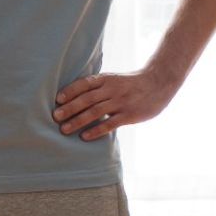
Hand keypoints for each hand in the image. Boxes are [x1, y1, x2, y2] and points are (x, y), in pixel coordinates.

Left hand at [53, 67, 178, 139]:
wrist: (160, 82)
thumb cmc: (133, 83)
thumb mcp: (115, 79)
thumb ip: (99, 86)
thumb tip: (76, 96)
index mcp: (106, 79)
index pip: (84, 84)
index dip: (70, 91)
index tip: (57, 100)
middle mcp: (112, 89)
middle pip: (86, 99)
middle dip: (69, 108)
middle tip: (55, 117)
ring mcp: (121, 102)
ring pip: (95, 111)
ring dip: (78, 120)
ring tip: (64, 129)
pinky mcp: (129, 115)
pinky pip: (110, 123)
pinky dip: (96, 130)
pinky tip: (85, 136)